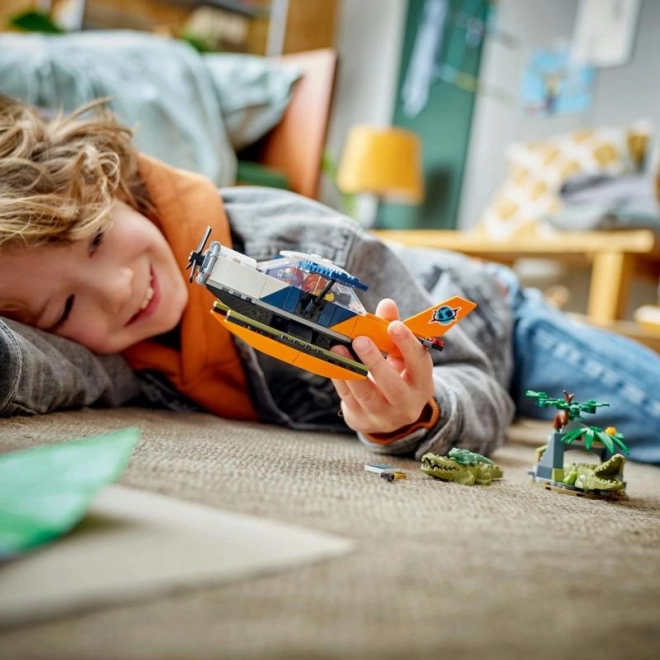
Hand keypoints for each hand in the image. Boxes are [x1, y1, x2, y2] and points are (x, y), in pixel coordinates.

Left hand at [331, 298, 434, 435]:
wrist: (388, 414)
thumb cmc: (397, 376)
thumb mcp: (401, 356)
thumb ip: (394, 330)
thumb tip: (387, 304)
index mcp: (422, 384)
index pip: (419, 363)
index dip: (407, 344)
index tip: (394, 326)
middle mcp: (407, 404)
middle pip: (392, 385)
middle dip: (375, 361)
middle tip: (361, 340)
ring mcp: (384, 417)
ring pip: (367, 395)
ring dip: (351, 370)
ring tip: (339, 349)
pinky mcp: (362, 420)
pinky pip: (349, 398)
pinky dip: (340, 378)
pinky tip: (333, 362)